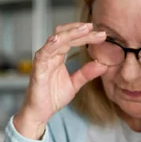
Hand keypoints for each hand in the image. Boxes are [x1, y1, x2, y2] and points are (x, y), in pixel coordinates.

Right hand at [14, 22, 107, 138]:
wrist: (40, 113)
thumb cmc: (52, 96)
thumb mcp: (75, 84)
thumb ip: (86, 73)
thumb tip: (103, 64)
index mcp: (58, 57)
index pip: (72, 40)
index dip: (86, 36)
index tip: (101, 34)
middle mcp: (50, 55)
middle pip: (65, 36)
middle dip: (80, 30)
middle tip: (96, 28)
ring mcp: (43, 61)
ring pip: (55, 40)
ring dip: (70, 33)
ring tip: (84, 28)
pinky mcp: (37, 69)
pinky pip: (43, 54)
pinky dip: (50, 45)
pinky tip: (58, 39)